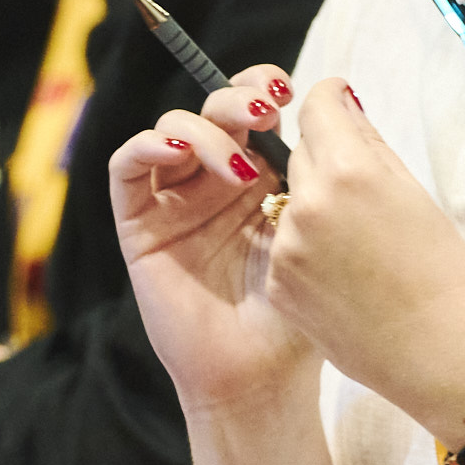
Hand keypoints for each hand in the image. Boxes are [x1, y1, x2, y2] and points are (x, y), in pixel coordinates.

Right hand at [113, 64, 314, 416]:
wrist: (262, 376)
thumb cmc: (297, 312)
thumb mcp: (312, 231)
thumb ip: (313, 172)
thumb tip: (338, 100)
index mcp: (259, 176)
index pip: (251, 110)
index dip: (262, 87)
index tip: (289, 91)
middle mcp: (213, 181)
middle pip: (212, 110)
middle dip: (236, 98)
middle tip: (267, 109)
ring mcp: (174, 201)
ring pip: (171, 130)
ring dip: (203, 128)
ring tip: (241, 163)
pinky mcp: (139, 226)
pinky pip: (127, 169)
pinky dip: (146, 146)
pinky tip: (176, 152)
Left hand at [128, 63, 464, 443]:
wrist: (440, 355)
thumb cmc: (444, 273)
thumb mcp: (416, 194)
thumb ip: (371, 144)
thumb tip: (342, 105)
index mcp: (351, 171)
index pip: (316, 105)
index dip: (330, 100)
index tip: (340, 107)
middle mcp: (309, 203)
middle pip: (302, 154)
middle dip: (327, 162)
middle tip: (367, 196)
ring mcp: (287, 247)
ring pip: (290, 202)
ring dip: (314, 209)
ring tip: (359, 246)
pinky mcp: (278, 283)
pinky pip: (285, 246)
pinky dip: (305, 251)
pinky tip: (344, 277)